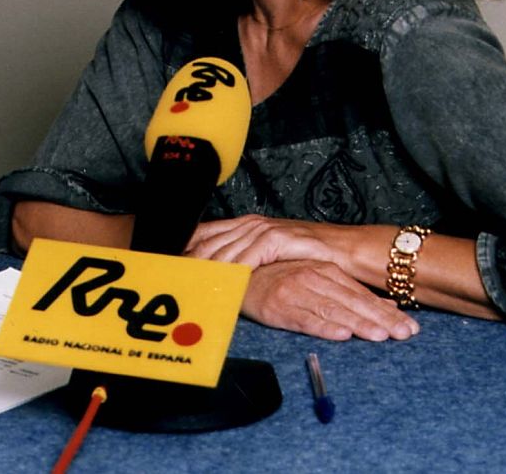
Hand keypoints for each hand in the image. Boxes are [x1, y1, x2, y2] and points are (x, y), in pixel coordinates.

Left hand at [185, 215, 338, 267]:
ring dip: (205, 266)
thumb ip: (243, 257)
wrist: (339, 248)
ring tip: (188, 280)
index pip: (203, 232)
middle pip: (208, 241)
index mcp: (243, 225)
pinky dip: (232, 268)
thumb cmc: (305, 254)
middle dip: (187, 260)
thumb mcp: (267, 254)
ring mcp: (262, 229)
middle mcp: (249, 224)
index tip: (166, 263)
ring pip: (223, 249)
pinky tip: (221, 278)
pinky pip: (248, 256)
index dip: (183, 248)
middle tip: (171, 276)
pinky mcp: (276, 239)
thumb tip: (215, 271)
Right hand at [242, 260, 418, 341]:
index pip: (362, 295)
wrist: (237, 275)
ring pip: (333, 310)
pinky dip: (323, 326)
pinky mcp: (278, 306)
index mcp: (326, 271)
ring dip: (358, 323)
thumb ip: (350, 293)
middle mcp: (314, 278)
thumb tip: (387, 307)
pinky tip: (341, 334)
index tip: (410, 328)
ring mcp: (296, 292)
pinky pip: (304, 318)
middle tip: (405, 334)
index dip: (387, 312)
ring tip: (380, 336)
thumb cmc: (279, 278)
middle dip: (382, 320)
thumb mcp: (317, 278)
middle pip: (353, 303)